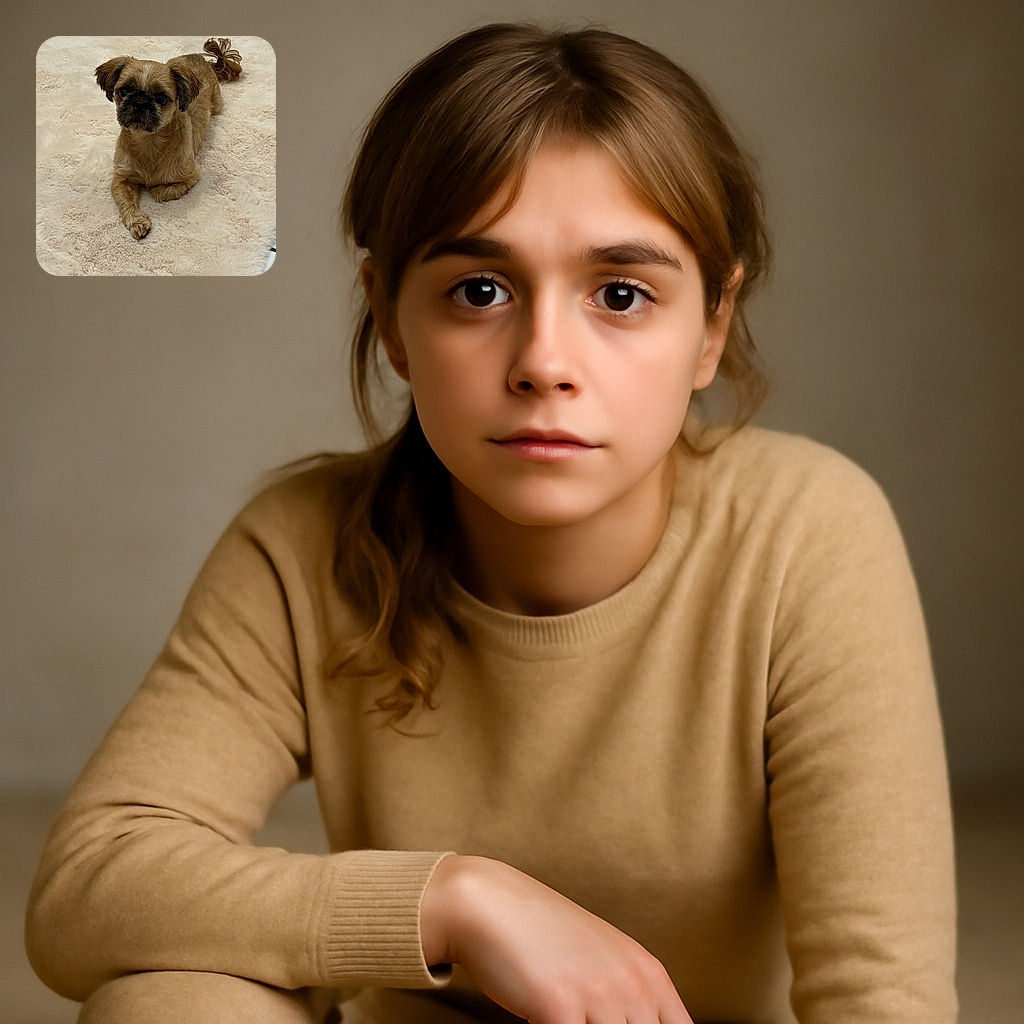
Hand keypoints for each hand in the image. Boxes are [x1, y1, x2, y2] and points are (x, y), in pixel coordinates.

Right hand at [420, 855, 691, 1023]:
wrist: (489, 902)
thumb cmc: (541, 937)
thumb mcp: (602, 963)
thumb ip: (628, 1002)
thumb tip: (636, 1022)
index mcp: (650, 975)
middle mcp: (633, 984)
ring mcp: (600, 993)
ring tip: (561, 1020)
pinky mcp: (561, 1003)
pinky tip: (538, 1023)